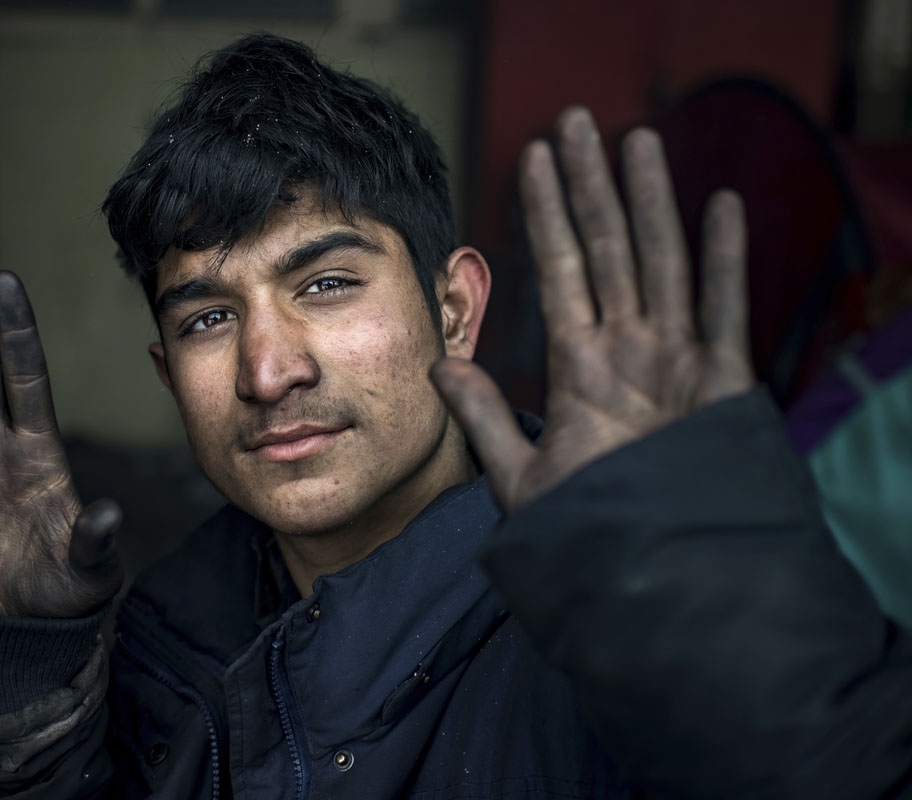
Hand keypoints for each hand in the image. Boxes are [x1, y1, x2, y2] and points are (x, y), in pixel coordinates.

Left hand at [432, 107, 753, 511]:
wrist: (647, 584)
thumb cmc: (587, 535)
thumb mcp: (522, 475)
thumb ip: (484, 415)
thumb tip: (441, 362)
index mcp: (582, 366)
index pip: (560, 270)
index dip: (547, 213)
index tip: (532, 159)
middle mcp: (628, 350)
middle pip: (607, 249)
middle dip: (591, 186)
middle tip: (576, 120)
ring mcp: (676, 361)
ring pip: (660, 262)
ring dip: (650, 202)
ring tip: (635, 140)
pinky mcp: (721, 384)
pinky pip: (724, 311)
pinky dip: (725, 261)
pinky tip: (718, 205)